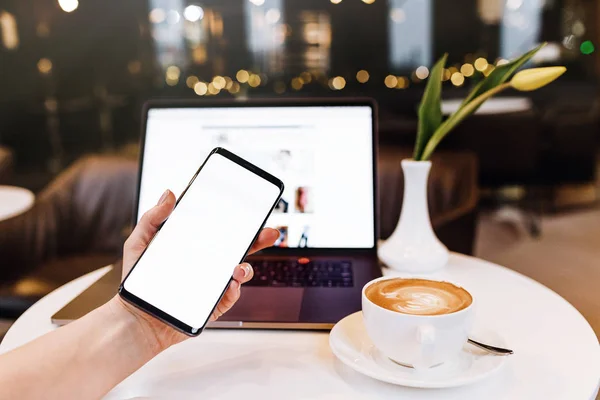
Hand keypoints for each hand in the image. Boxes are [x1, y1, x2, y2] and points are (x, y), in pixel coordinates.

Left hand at [111, 189, 278, 351]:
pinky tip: (229, 284)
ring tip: (240, 267)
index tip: (253, 211)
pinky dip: (233, 290)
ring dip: (246, 269)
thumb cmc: (137, 282)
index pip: (223, 231)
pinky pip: (229, 296)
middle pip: (241, 250)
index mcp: (196, 247)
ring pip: (239, 274)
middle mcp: (209, 265)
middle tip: (270, 232)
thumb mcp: (139, 243)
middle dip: (259, 240)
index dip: (241, 222)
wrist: (134, 318)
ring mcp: (213, 285)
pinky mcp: (213, 306)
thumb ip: (153, 218)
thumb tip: (169, 193)